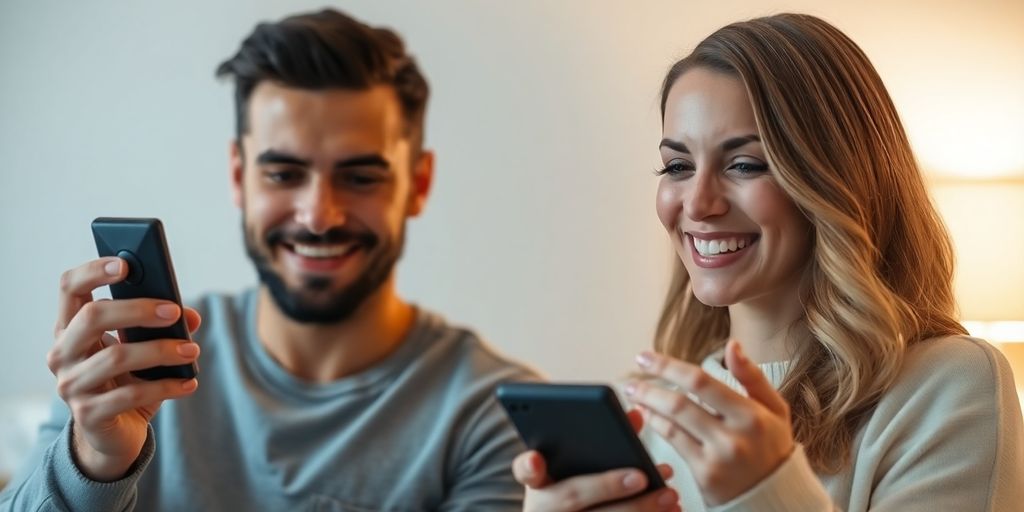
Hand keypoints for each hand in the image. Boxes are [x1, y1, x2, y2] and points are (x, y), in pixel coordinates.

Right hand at [47, 257, 201, 480]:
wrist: (115, 434)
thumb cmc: (127, 380)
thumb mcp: (144, 348)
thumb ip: (164, 326)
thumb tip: (191, 315)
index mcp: (71, 328)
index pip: (70, 288)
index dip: (94, 271)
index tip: (126, 264)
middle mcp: (62, 354)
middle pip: (92, 317)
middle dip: (138, 309)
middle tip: (175, 312)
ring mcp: (71, 386)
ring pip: (116, 357)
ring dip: (161, 351)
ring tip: (192, 351)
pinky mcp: (88, 415)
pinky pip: (131, 395)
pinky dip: (166, 386)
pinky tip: (189, 383)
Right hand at [513, 410, 681, 511]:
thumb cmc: (580, 496)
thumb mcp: (578, 471)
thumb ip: (600, 443)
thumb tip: (637, 415)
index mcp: (538, 483)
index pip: (526, 470)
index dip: (529, 465)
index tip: (536, 457)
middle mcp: (544, 509)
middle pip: (570, 498)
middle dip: (606, 486)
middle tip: (641, 475)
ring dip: (639, 510)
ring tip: (669, 494)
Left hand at [627, 340, 793, 505]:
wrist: (775, 495)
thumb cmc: (772, 447)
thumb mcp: (775, 409)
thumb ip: (752, 377)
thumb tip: (732, 346)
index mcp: (751, 415)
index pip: (701, 382)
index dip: (668, 366)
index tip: (646, 356)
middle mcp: (734, 437)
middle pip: (680, 403)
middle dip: (649, 387)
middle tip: (632, 377)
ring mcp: (717, 458)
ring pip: (672, 422)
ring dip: (648, 404)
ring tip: (635, 393)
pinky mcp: (705, 475)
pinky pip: (673, 442)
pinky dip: (656, 425)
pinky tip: (648, 415)